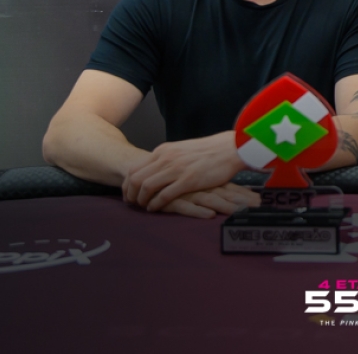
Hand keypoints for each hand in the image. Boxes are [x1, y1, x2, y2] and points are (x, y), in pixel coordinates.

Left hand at [123, 131, 244, 211]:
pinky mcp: (188, 180)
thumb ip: (168, 158)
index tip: (129, 193)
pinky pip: (163, 195)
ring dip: (141, 200)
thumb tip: (157, 169)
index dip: (127, 184)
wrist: (231, 148)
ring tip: (143, 207)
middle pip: (135, 179)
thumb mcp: (182, 149)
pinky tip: (155, 209)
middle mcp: (166, 158)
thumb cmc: (209, 150)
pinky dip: (155, 204)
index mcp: (163, 151)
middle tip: (132, 204)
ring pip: (146, 187)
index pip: (134, 168)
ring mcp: (176, 169)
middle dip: (130, 194)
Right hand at [160, 184, 260, 219]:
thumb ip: (207, 185)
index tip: (259, 201)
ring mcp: (187, 191)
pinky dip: (198, 211)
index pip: (229, 188)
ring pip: (210, 199)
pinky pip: (186, 206)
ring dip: (226, 206)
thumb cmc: (170, 175)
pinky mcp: (173, 198)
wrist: (143, 166)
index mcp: (206, 180)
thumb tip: (228, 192)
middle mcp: (199, 185)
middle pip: (224, 194)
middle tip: (257, 206)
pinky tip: (210, 215)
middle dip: (241, 201)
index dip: (244, 194)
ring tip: (241, 212)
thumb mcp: (191, 177)